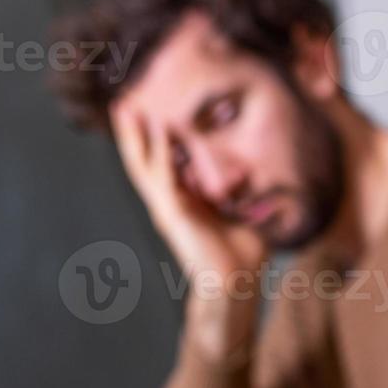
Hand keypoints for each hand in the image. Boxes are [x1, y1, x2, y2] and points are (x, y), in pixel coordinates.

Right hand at [111, 105, 266, 357]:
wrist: (236, 283)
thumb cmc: (243, 256)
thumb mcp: (245, 216)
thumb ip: (247, 198)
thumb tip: (265, 184)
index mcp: (183, 203)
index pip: (162, 164)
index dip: (153, 140)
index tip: (149, 113)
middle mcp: (169, 203)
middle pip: (143, 161)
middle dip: (132, 133)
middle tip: (122, 104)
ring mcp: (167, 209)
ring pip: (143, 166)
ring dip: (133, 137)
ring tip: (125, 110)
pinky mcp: (173, 214)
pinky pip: (164, 178)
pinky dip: (163, 153)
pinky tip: (161, 130)